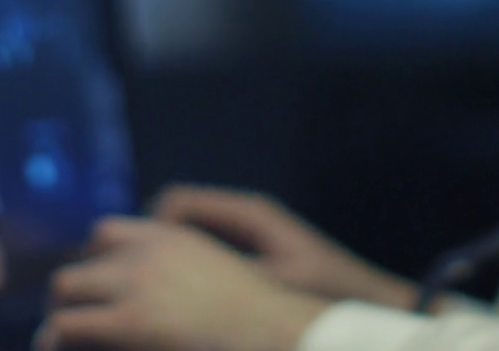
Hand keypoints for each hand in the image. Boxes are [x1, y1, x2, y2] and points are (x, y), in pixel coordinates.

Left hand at [36, 218, 329, 350]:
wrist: (271, 330)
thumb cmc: (258, 315)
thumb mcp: (217, 272)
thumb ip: (182, 270)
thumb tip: (162, 294)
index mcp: (170, 236)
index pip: (107, 233)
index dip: (92, 262)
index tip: (91, 287)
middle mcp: (145, 251)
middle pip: (80, 260)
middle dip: (70, 291)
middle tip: (69, 318)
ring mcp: (133, 284)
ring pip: (64, 288)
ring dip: (58, 313)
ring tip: (57, 341)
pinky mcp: (126, 323)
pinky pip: (65, 327)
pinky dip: (54, 340)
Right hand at [151, 185, 419, 309]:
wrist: (364, 296)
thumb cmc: (324, 287)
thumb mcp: (273, 280)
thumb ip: (228, 276)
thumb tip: (179, 276)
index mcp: (247, 213)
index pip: (178, 202)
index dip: (150, 227)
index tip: (136, 261)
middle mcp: (245, 213)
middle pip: (178, 213)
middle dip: (153, 239)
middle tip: (134, 274)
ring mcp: (248, 230)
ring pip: (191, 231)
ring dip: (170, 251)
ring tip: (151, 286)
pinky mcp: (254, 247)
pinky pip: (208, 246)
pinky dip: (189, 262)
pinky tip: (184, 296)